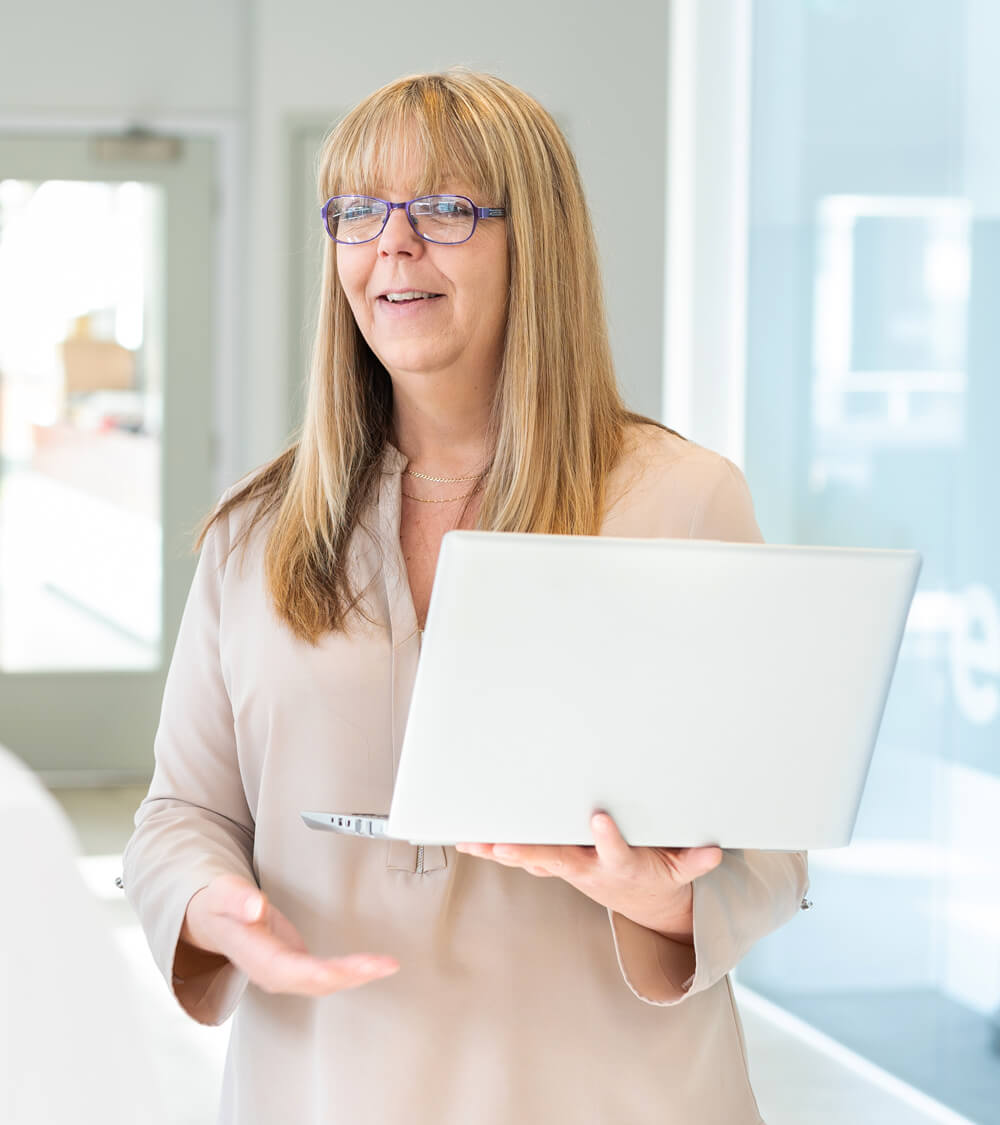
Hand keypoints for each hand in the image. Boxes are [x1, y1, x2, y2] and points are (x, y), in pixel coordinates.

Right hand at [178, 873, 399, 996]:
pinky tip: (371, 966)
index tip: (353, 967)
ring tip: (386, 966)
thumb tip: (255, 907)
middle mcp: (271, 971)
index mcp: (254, 956)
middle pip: (315, 982)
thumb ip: (236, 898)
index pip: (291, 970)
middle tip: (385, 966)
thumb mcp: (221, 893)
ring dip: (356, 977)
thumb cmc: (219, 905)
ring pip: (323, 983)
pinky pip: (325, 975)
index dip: (324, 973)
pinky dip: (349, 972)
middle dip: (351, 976)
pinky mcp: (295, 966)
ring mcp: (284, 971)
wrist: (213, 918)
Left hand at [455, 812, 723, 939]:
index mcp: (621, 866)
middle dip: (529, 850)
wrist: (645, 906)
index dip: (608, 839)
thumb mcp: (682, 871)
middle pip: (557, 860)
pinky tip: (470, 839)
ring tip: (472, 840)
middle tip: (502, 843)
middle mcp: (589, 870)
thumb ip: (695, 861)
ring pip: (531, 858)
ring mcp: (568, 869)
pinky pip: (522, 855)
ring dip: (501, 851)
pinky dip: (496, 848)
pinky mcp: (554, 865)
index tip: (600, 818)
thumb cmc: (660, 875)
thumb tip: (716, 851)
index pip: (616, 852)